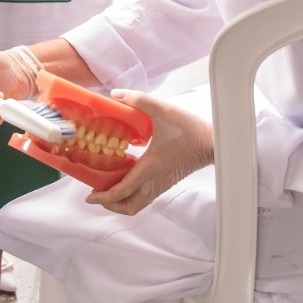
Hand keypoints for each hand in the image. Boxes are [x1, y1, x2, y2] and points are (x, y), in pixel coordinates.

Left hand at [85, 90, 213, 215]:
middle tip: (97, 194)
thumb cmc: (190, 129)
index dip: (103, 197)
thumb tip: (116, 94)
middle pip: (129, 207)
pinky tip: (126, 177)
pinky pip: (145, 196)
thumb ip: (139, 100)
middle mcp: (154, 181)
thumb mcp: (163, 110)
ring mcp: (161, 184)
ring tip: (108, 188)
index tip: (89, 196)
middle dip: (110, 205)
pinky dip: (131, 194)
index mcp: (149, 168)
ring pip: (137, 205)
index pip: (122, 191)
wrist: (213, 143)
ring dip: (121, 202)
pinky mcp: (166, 182)